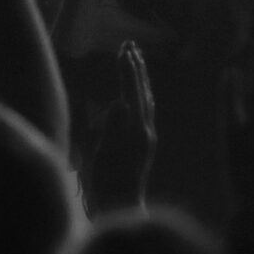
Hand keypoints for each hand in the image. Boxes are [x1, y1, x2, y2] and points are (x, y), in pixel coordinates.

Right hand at [82, 38, 158, 211]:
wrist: (123, 209)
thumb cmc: (108, 185)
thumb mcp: (105, 157)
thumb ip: (112, 130)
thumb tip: (119, 104)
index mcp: (136, 131)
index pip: (132, 92)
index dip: (127, 70)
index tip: (123, 49)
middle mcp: (146, 130)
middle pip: (143, 92)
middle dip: (137, 67)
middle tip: (131, 44)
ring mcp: (147, 137)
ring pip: (146, 100)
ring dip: (140, 78)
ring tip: (135, 59)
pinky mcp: (145, 144)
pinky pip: (146, 111)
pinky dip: (142, 94)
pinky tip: (139, 93)